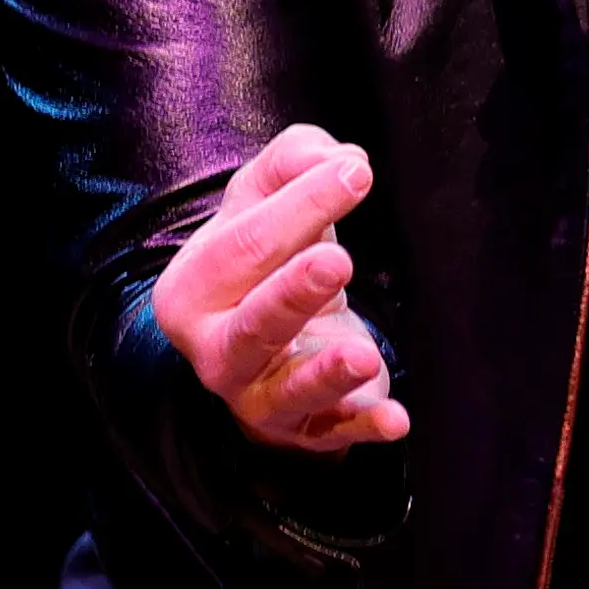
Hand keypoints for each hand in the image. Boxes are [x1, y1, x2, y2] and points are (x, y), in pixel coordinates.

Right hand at [152, 124, 411, 453]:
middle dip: (293, 293)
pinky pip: (336, 430)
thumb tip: (340, 158)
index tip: (354, 174)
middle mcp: (215, 351)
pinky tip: (396, 419)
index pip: (243, 247)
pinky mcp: (307, 430)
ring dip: (328, 373)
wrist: (265, 340)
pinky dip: (365, 425)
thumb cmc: (264, 260)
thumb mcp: (263, 199)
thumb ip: (292, 162)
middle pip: (255, 323)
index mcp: (192, 290)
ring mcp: (258, 397)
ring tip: (364, 354)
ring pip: (290, 390)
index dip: (298, 209)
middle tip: (337, 262)